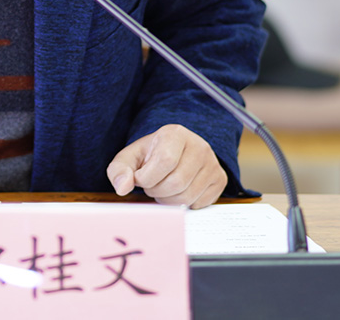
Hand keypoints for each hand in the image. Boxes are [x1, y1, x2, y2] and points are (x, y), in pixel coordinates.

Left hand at [106, 124, 226, 208]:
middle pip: (177, 182)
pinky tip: (179, 192)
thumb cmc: (151, 156)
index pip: (164, 161)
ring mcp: (212, 163)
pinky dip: (184, 204)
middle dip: (157, 191)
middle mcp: (199, 146)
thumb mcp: (130, 158)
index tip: (140, 178)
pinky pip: (199, 203)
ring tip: (164, 187)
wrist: (176, 153)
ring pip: (188, 196)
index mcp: (175, 134)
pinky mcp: (219, 180)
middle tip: (152, 185)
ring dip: (169, 200)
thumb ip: (119, 170)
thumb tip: (122, 187)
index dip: (147, 178)